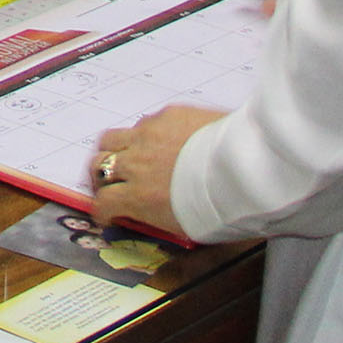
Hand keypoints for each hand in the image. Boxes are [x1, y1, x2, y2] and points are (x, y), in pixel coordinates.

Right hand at [89, 104, 225, 239]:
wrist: (244, 167)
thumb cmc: (221, 204)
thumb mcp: (186, 227)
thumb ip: (160, 219)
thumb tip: (153, 217)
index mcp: (138, 196)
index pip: (102, 203)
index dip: (101, 209)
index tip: (107, 212)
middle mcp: (136, 163)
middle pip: (98, 166)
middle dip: (101, 177)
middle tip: (110, 182)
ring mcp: (148, 135)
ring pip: (111, 139)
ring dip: (114, 150)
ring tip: (127, 155)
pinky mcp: (166, 115)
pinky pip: (144, 123)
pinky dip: (145, 134)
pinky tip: (161, 139)